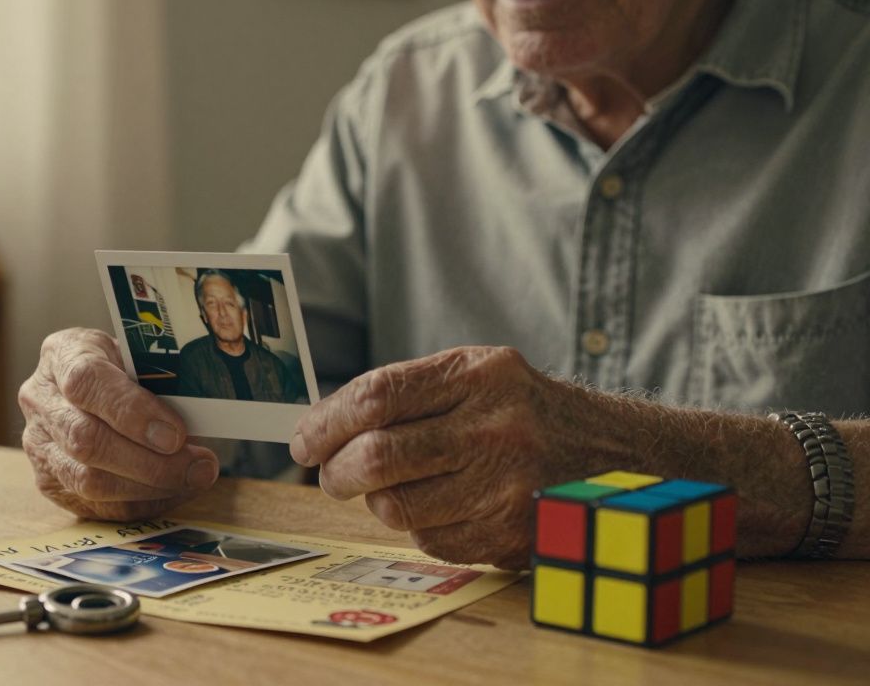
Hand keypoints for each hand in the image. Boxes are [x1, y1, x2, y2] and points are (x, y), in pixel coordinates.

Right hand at [19, 328, 220, 519]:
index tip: (175, 433)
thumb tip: (202, 418)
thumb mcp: (140, 356)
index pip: (86, 382)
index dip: (131, 411)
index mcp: (62, 354)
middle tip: (199, 465)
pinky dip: (142, 502)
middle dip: (149, 461)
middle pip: (86, 440)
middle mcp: (40, 399)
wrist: (96, 387)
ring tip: (194, 478)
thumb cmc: (126, 368)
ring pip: (88, 480)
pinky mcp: (49, 481)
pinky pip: (97, 505)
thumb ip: (161, 381)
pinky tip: (174, 491)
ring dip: (150, 486)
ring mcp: (39, 444)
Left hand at [290, 346, 629, 569]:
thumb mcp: (477, 375)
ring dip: (377, 502)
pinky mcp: (511, 534)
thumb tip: (320, 424)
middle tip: (330, 474)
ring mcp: (506, 485)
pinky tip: (441, 506)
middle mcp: (496, 427)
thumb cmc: (521, 412)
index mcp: (479, 374)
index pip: (377, 395)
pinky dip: (419, 527)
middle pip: (378, 456)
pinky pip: (430, 540)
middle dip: (337, 471)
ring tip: (388, 488)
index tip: (303, 440)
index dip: (326, 422)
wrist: (612, 455)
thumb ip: (407, 392)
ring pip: (397, 507)